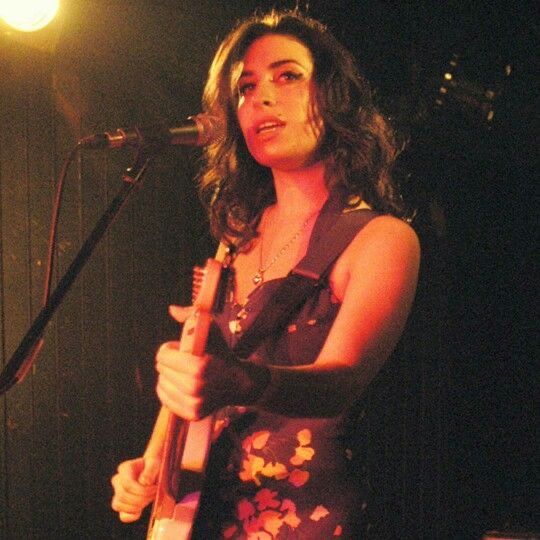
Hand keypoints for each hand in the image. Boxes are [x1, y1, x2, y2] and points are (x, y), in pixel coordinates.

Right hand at [111, 455, 158, 521]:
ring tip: (148, 499)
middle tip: (154, 494)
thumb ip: (150, 469)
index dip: (141, 490)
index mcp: (125, 468)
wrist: (155, 472)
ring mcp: (118, 493)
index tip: (155, 488)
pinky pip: (122, 516)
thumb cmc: (154, 465)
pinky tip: (141, 510)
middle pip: (122, 495)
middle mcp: (118, 480)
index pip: (127, 484)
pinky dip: (132, 516)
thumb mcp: (155, 461)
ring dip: (136, 506)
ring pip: (118, 505)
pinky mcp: (123, 505)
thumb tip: (143, 482)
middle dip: (141, 498)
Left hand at [155, 305, 248, 419]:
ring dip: (168, 375)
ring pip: (161, 384)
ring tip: (183, 372)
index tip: (180, 348)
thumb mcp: (211, 330)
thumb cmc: (221, 353)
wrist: (238, 382)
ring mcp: (194, 403)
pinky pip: (165, 399)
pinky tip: (181, 384)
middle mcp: (195, 388)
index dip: (169, 349)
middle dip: (169, 362)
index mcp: (199, 366)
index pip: (163, 356)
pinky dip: (169, 390)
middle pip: (161, 369)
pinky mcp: (192, 414)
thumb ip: (192, 316)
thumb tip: (171, 309)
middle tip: (184, 360)